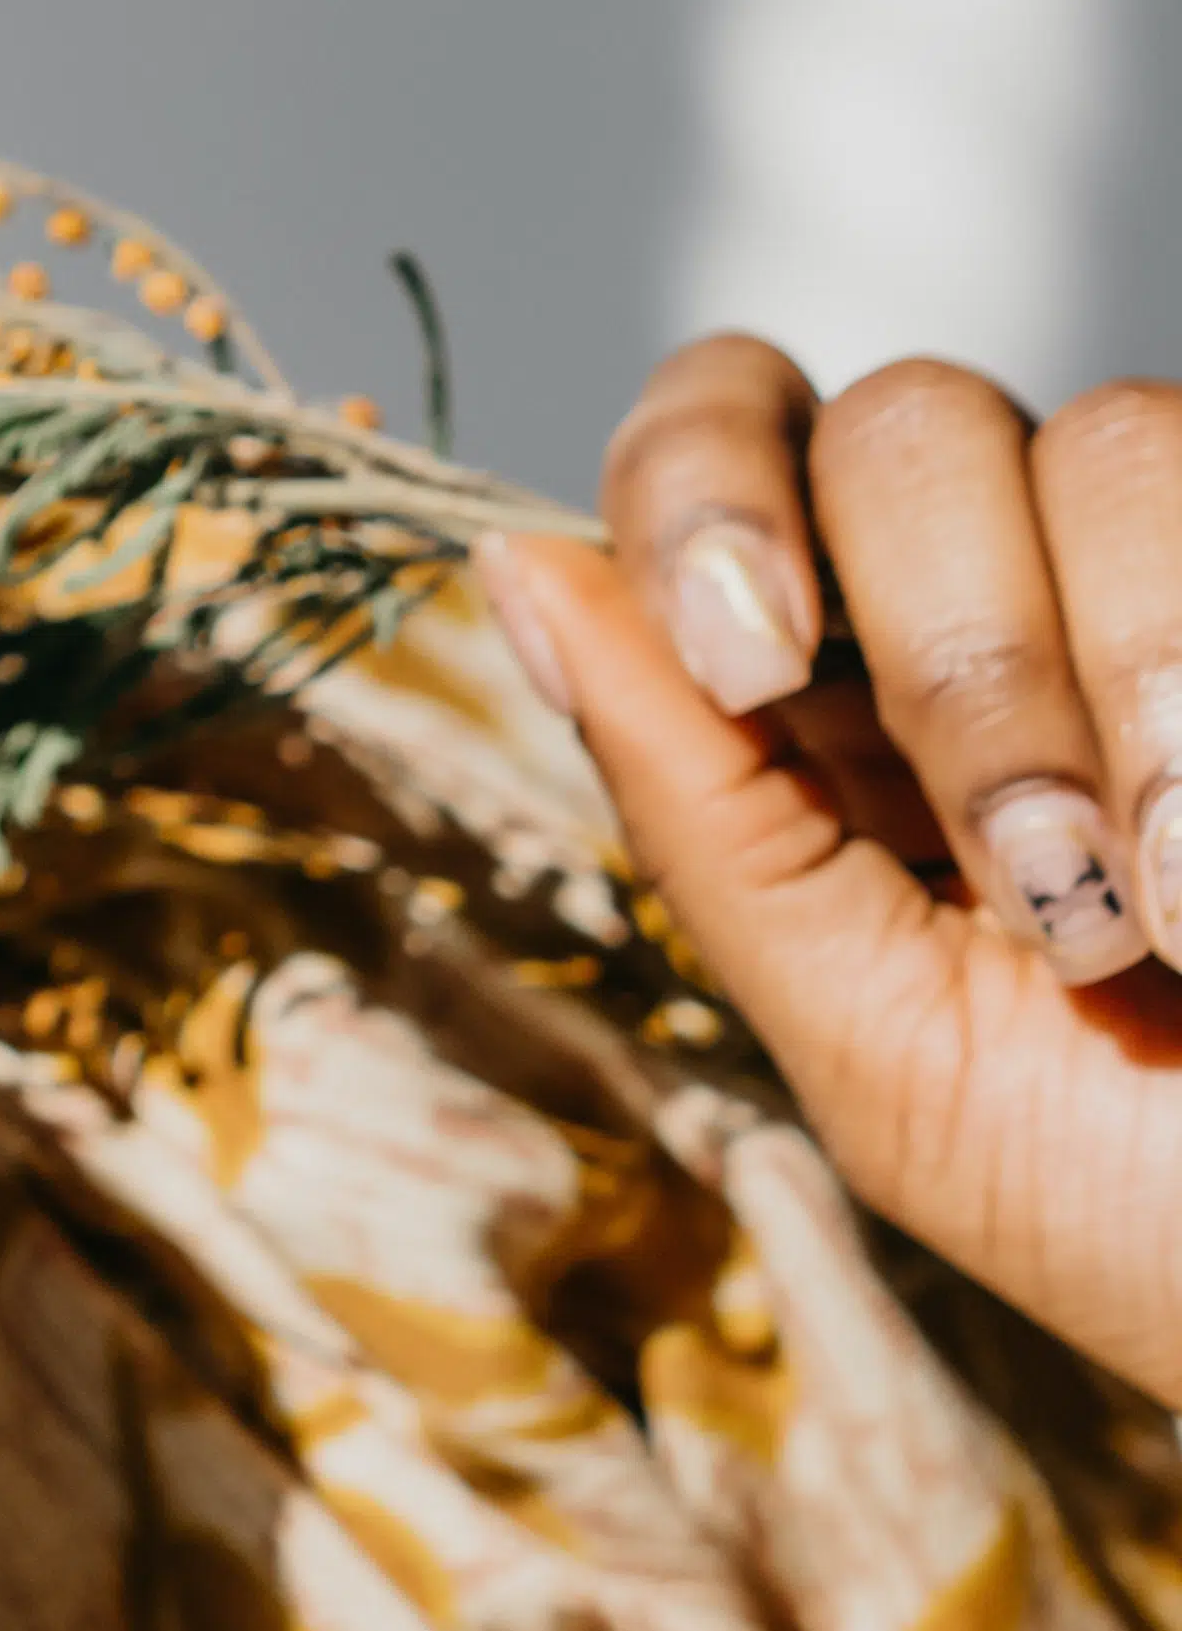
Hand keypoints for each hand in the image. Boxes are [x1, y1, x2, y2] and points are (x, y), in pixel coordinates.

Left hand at [480, 338, 1181, 1403]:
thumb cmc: (1125, 1204)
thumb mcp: (870, 1031)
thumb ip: (701, 806)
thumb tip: (515, 568)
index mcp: (837, 692)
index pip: (715, 440)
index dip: (703, 490)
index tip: (744, 656)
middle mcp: (1007, 590)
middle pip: (907, 426)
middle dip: (961, 654)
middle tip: (1041, 887)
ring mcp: (1177, 571)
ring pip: (1110, 444)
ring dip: (1130, 692)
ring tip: (1168, 915)